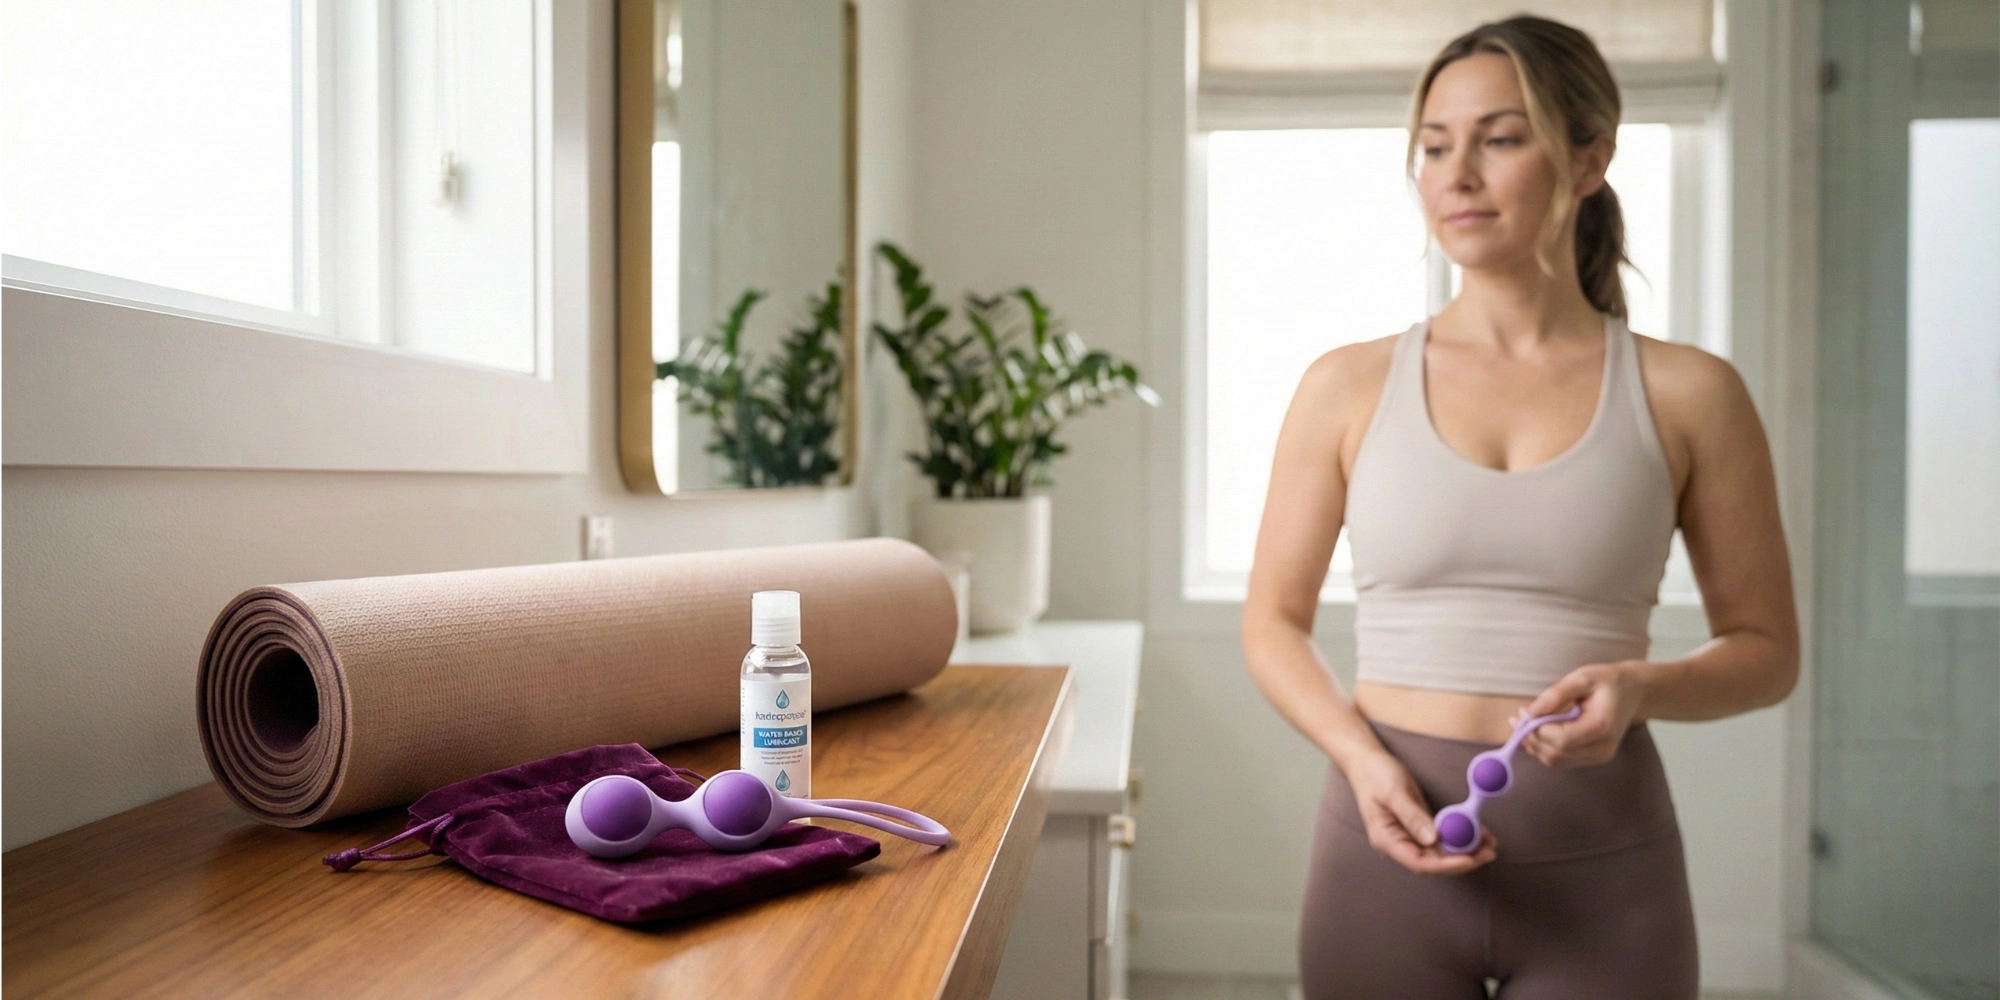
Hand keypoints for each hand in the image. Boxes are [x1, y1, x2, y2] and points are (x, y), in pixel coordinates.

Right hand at [1342, 750, 1496, 874]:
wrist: (1366, 761)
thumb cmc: (1375, 775)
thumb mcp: (1394, 793)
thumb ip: (1412, 816)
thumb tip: (1433, 839)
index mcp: (1387, 840)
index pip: (1420, 863)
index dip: (1446, 865)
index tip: (1469, 859)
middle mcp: (1399, 843)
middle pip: (1434, 862)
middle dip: (1463, 859)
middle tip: (1489, 852)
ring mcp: (1410, 836)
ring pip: (1441, 852)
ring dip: (1466, 850)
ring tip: (1491, 844)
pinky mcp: (1419, 826)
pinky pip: (1442, 838)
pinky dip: (1460, 836)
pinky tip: (1479, 832)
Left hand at [1512, 661, 1646, 767]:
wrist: (1633, 693)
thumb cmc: (1607, 681)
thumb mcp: (1581, 678)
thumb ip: (1555, 695)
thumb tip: (1528, 713)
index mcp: (1602, 726)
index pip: (1561, 739)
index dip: (1536, 730)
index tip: (1522, 714)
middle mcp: (1602, 747)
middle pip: (1556, 754)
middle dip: (1531, 738)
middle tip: (1516, 719)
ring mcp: (1599, 757)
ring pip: (1556, 761)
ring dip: (1535, 745)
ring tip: (1524, 724)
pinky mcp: (1593, 759)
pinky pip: (1562, 760)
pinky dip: (1545, 748)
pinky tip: (1538, 731)